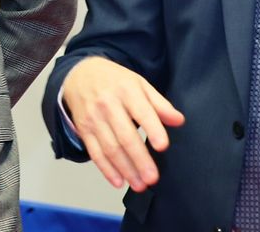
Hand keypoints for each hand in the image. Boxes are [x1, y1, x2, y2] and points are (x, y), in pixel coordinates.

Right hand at [61, 56, 184, 191]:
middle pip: (125, 136)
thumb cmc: (115, 81)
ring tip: (140, 184)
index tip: (162, 146)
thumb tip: (179, 120)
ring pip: (110, 148)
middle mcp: (108, 105)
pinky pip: (94, 152)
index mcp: (126, 91)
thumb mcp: (139, 84)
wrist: (80, 74)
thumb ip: (160, 104)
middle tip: (152, 177)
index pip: (142, 112)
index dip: (152, 129)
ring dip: (125, 169)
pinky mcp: (83, 129)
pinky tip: (118, 181)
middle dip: (139, 159)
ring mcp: (93, 118)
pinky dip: (106, 169)